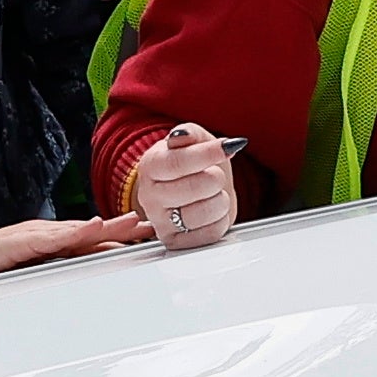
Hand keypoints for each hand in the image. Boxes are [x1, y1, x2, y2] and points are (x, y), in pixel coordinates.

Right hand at [0, 211, 162, 276]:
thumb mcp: (29, 275)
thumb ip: (54, 275)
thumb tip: (81, 287)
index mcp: (51, 244)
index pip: (91, 239)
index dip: (119, 236)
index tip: (146, 237)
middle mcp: (47, 235)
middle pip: (91, 231)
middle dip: (122, 229)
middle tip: (151, 227)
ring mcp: (33, 235)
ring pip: (76, 231)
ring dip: (105, 228)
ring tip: (131, 224)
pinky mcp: (18, 241)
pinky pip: (49, 238)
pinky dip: (71, 233)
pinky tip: (90, 229)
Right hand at [130, 122, 239, 250]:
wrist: (192, 191)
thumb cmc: (192, 165)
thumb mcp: (193, 140)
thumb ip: (189, 133)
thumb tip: (183, 135)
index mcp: (150, 166)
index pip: (178, 162)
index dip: (207, 154)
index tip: (227, 148)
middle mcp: (149, 196)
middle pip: (194, 187)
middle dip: (216, 178)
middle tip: (213, 175)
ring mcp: (160, 222)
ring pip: (204, 212)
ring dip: (220, 200)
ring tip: (213, 194)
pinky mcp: (176, 242)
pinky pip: (210, 234)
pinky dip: (220, 221)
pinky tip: (212, 212)